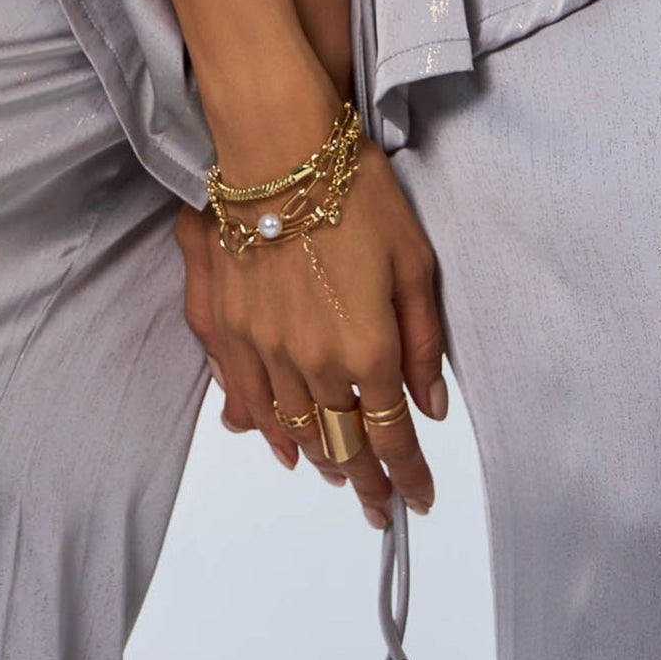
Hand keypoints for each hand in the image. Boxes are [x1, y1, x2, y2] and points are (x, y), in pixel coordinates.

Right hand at [175, 148, 445, 528]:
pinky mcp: (231, 329)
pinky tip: (283, 446)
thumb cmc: (356, 194)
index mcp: (368, 350)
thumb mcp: (415, 262)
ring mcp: (267, 350)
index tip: (421, 499)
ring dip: (324, 462)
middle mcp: (315, 363)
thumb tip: (430, 405)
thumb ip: (422, 341)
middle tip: (383, 508)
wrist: (278, 150)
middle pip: (344, 445)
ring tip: (344, 480)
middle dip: (369, 484)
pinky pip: (248, 400)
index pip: (393, 438)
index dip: (409, 477)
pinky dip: (268, 432)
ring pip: (297, 430)